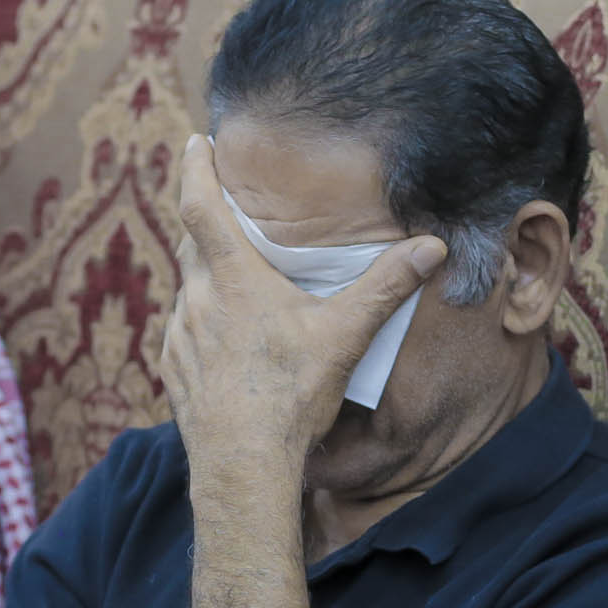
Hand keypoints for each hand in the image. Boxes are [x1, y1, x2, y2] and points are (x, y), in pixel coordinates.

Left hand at [162, 132, 444, 481]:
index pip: (200, 205)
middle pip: (190, 243)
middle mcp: (197, 301)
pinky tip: (223, 341)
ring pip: (188, 292)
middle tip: (219, 205)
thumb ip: (386, 287)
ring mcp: (181, 339)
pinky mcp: (175, 373)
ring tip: (230, 282)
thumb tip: (432, 246)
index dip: (197, 168)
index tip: (196, 142)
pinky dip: (201, 325)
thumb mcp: (346, 336)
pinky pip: (184, 335)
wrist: (244, 466)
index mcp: (233, 278)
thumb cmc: (291, 397)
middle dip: (203, 220)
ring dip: (204, 278)